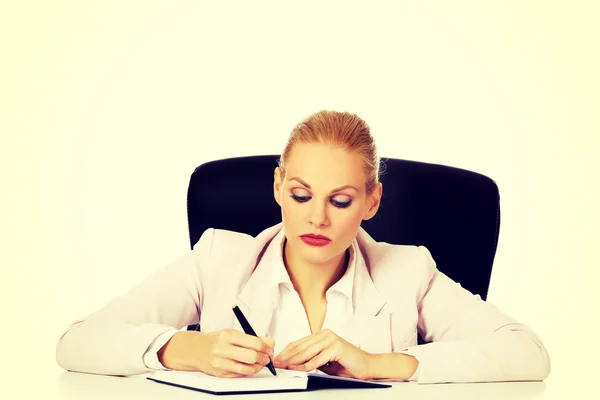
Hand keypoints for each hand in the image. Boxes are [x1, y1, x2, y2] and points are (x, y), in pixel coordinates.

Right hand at [158, 329, 274, 377]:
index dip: (266, 347)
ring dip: (258, 367)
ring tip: (260, 363)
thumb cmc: (217, 340)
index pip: (254, 343)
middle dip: (263, 359)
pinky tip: (249, 367)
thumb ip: (253, 337)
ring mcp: (221, 362)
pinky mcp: (220, 373)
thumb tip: (271, 342)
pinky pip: (240, 375)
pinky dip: (248, 371)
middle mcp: (223, 349)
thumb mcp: (233, 333)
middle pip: (251, 357)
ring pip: (247, 369)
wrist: (197, 349)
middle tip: (267, 358)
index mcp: (228, 336)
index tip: (269, 349)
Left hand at [273, 329, 372, 379]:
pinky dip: (306, 366)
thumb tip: (293, 364)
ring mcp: (331, 339)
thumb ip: (311, 359)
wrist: (367, 366)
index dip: (286, 352)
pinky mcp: (336, 347)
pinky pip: (318, 359)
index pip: (299, 343)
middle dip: (286, 357)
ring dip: (293, 361)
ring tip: (283, 367)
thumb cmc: (347, 364)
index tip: (277, 360)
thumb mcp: (324, 361)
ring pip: (307, 352)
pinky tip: (298, 369)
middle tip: (276, 364)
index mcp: (321, 335)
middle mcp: (325, 334)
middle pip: (300, 346)